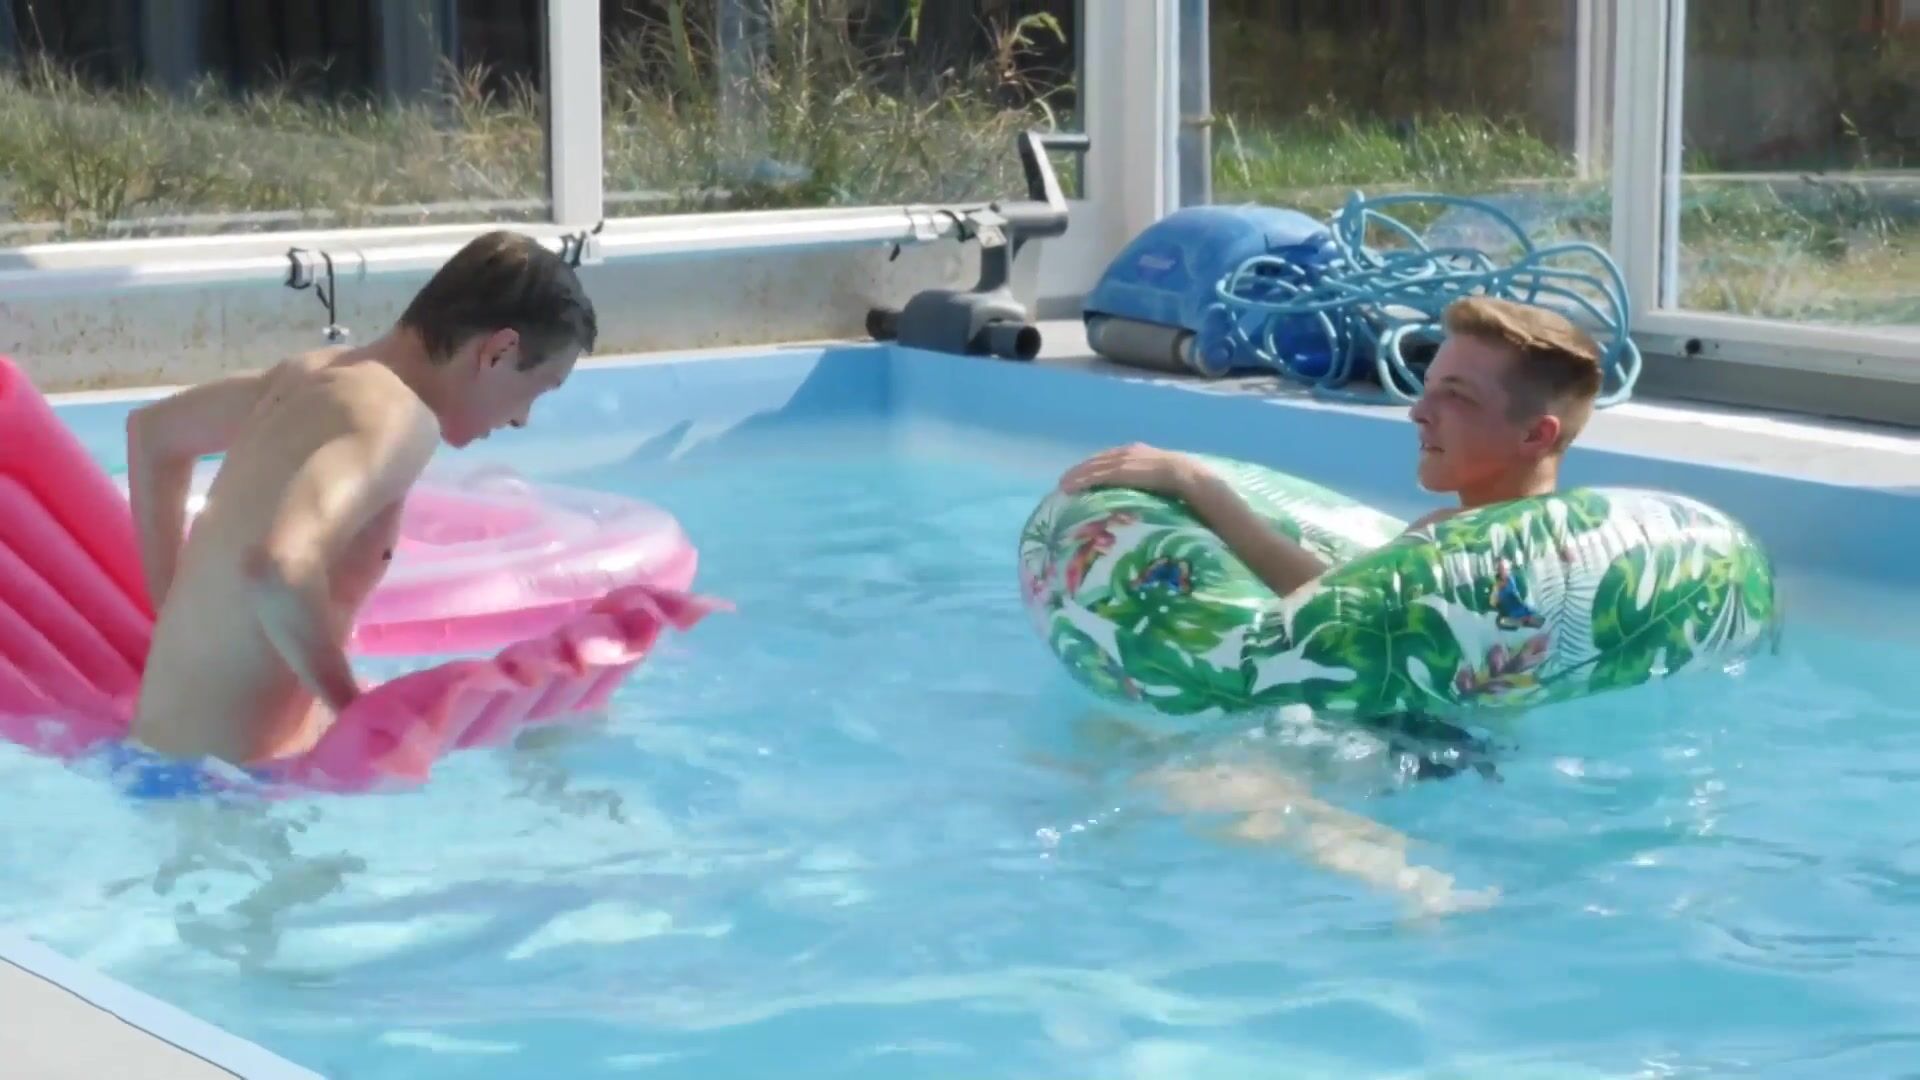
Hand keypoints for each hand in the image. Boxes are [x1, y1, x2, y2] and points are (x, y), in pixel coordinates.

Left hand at [1058, 443, 1204, 497]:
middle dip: (1081, 470)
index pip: (1110, 458)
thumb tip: (1148, 500)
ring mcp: (1121, 461)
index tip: (1084, 474)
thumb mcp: (1161, 479)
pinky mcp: (1118, 471)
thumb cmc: (1180, 483)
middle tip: (1066, 480)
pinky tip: (1068, 488)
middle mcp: (1126, 452)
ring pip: (1092, 467)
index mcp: (1136, 452)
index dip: (1095, 466)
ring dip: (1076, 476)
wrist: (1185, 476)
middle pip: (1097, 460)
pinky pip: (1094, 475)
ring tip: (1062, 485)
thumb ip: (1149, 484)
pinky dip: (1080, 481)